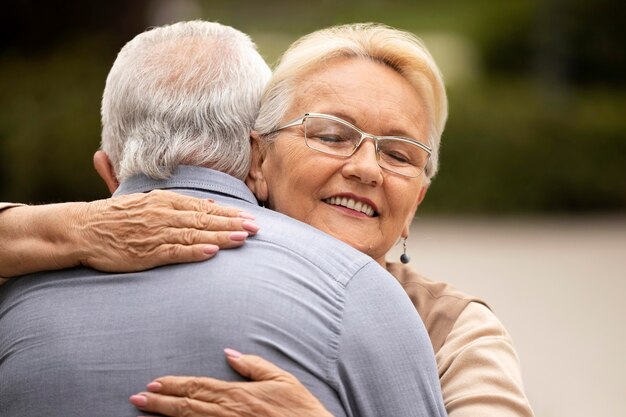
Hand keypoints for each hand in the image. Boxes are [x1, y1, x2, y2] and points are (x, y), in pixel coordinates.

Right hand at [74, 190, 259, 271]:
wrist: (83, 229)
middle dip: (232, 224)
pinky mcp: (146, 252)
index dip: (229, 213)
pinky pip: (174, 251)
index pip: (204, 207)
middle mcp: (164, 214)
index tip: (249, 217)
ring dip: (220, 237)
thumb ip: (181, 203)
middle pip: (205, 219)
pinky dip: (194, 252)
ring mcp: (155, 233)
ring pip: (194, 235)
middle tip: (256, 228)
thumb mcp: (150, 202)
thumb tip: (210, 204)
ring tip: (241, 238)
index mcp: (166, 201)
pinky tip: (211, 252)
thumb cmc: (118, 217)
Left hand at [129, 349, 333, 416]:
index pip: (198, 387)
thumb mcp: (282, 379)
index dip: (174, 385)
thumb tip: (229, 354)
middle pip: (187, 405)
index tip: (153, 384)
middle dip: (159, 402)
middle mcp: (228, 413)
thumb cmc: (299, 409)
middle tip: (136, 399)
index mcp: (238, 394)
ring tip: (143, 412)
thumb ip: (254, 366)